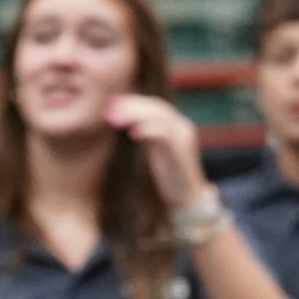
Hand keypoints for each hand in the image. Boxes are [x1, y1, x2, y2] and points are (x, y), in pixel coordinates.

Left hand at [103, 94, 208, 213]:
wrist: (188, 197)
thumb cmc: (168, 175)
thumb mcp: (155, 151)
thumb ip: (146, 134)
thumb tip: (123, 122)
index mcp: (176, 124)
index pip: (155, 105)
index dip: (134, 102)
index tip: (112, 103)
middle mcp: (182, 126)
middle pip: (156, 107)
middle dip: (132, 106)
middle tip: (110, 109)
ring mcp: (183, 138)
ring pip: (160, 117)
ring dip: (136, 115)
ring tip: (115, 118)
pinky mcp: (181, 152)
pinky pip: (164, 135)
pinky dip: (148, 130)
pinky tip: (132, 133)